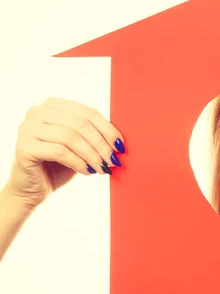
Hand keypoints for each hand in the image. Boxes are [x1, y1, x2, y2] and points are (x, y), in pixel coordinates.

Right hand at [3, 97, 124, 208]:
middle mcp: (37, 112)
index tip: (121, 146)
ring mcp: (27, 128)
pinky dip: (78, 162)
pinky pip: (59, 151)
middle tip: (114, 161)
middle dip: (101, 144)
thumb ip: (95, 136)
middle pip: (80, 124)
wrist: (34, 187)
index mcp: (53, 105)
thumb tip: (121, 140)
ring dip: (92, 155)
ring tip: (103, 168)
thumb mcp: (81, 145)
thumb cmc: (60, 165)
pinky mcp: (24, 147)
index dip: (108, 130)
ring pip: (70, 137)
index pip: (88, 113)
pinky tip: (88, 171)